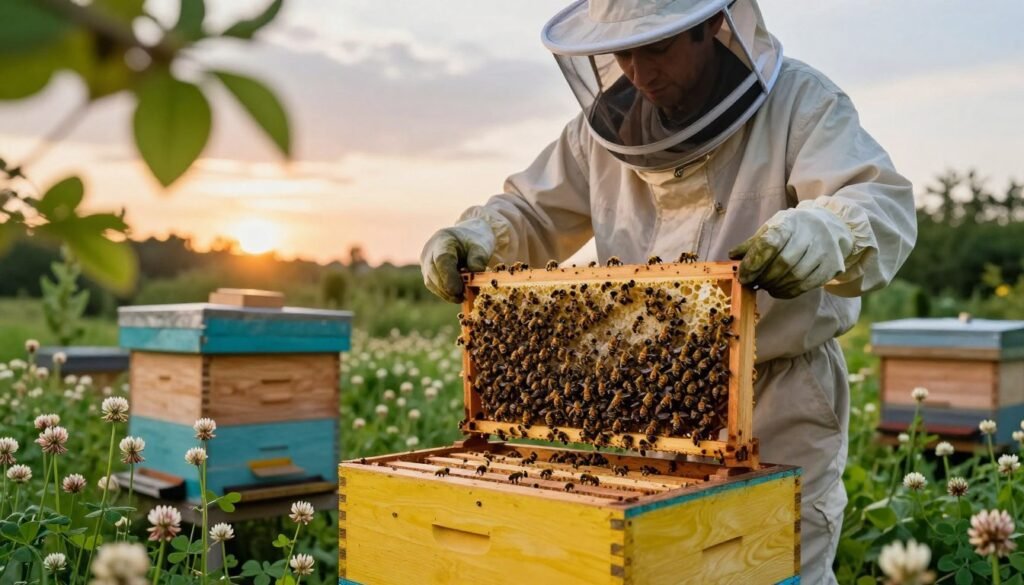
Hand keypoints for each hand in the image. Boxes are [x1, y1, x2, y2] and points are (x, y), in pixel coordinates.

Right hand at [420, 218, 495, 302]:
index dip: (448, 276)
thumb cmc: (474, 242)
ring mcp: (426, 262)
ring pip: (431, 282)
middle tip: (463, 297)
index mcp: (443, 239)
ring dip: (446, 293)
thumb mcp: (481, 247)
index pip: (441, 259)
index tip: (458, 290)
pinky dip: (445, 293)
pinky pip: (433, 285)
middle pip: (433, 272)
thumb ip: (478, 260)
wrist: (466, 238)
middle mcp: (429, 250)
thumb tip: (474, 279)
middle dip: (447, 288)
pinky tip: (457, 295)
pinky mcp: (427, 272)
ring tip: (463, 297)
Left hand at [728, 207, 852, 298]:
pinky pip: (806, 285)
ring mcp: (825, 250)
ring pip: (796, 276)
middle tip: (753, 283)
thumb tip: (733, 256)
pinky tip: (778, 290)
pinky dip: (788, 292)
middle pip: (784, 263)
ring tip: (764, 286)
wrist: (830, 227)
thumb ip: (752, 244)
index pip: (771, 242)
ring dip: (775, 286)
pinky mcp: (832, 265)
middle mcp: (811, 233)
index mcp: (791, 221)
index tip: (743, 276)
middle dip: (763, 277)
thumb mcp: (772, 229)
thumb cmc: (793, 230)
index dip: (754, 262)